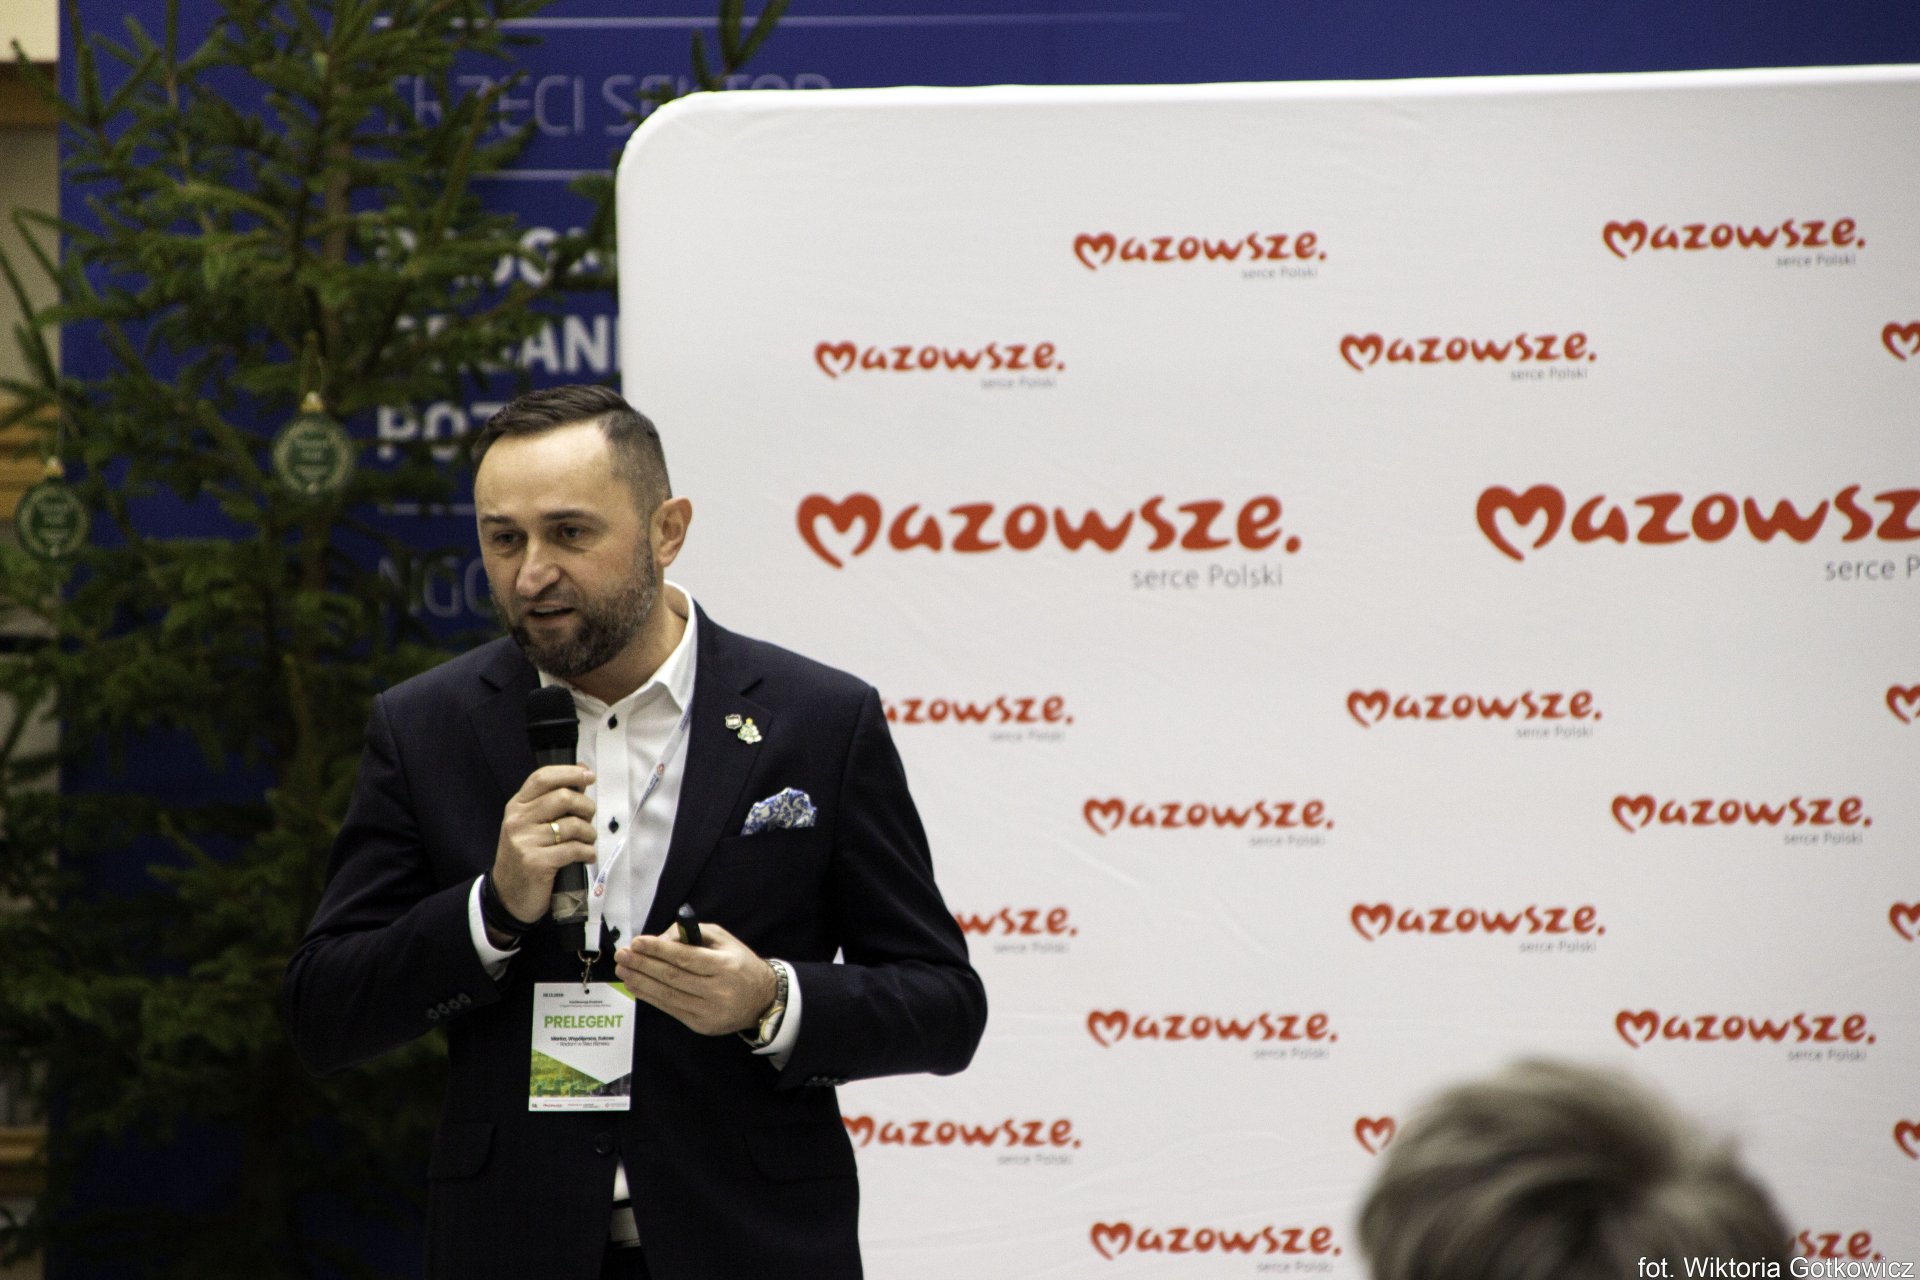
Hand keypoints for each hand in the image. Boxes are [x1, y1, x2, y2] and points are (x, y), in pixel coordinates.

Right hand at [490, 764, 596, 924]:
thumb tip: (582, 773)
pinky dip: (588, 852)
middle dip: (586, 807)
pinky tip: (587, 856)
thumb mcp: (531, 825)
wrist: (507, 896)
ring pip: (573, 825)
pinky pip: (574, 849)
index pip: (542, 777)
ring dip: (589, 834)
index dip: (569, 772)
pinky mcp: (536, 863)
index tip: (589, 776)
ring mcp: (525, 842)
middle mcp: (517, 821)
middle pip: (563, 797)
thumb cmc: (526, 856)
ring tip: (588, 841)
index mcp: (516, 807)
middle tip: (589, 819)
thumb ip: (552, 801)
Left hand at [614, 923, 777, 1036]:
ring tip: (624, 970)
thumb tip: (660, 939)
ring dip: (641, 982)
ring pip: (668, 995)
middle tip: (622, 955)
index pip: (685, 957)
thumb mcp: (724, 940)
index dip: (658, 950)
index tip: (637, 942)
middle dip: (643, 964)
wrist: (761, 1000)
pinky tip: (636, 986)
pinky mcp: (700, 1025)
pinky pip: (670, 1008)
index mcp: (725, 965)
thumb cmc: (739, 964)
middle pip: (673, 976)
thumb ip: (693, 934)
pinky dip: (650, 997)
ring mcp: (708, 1011)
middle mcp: (717, 990)